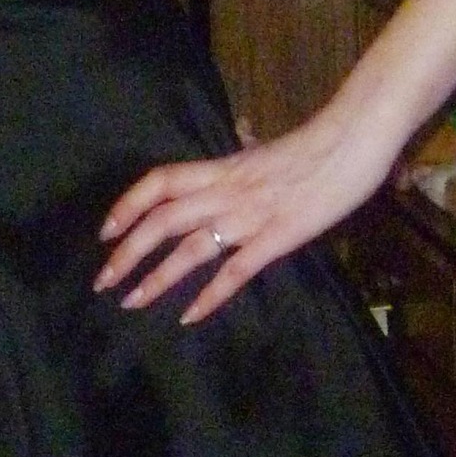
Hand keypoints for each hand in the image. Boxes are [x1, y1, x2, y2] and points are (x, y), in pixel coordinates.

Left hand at [95, 102, 395, 323]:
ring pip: (190, 247)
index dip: (128, 205)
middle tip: (103, 281)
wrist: (352, 139)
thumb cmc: (314, 144)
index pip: (160, 182)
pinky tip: (190, 317)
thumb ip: (243, 159)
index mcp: (222, 167)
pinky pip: (236, 270)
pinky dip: (210, 295)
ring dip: (157, 277)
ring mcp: (250, 214)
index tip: (106, 232)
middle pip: (162, 219)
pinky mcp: (278, 236)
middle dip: (127, 251)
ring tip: (132, 302)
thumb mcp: (265, 151)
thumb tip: (236, 146)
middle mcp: (226, 190)